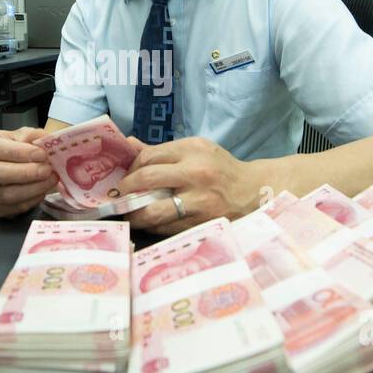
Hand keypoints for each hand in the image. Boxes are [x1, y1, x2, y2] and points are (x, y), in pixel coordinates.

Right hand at [0, 126, 57, 217]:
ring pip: (3, 195)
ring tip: (49, 180)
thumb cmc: (13, 148)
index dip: (18, 152)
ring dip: (31, 189)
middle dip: (25, 173)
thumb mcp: (20, 135)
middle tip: (46, 170)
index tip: (41, 154)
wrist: (9, 164)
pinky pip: (10, 208)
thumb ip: (30, 136)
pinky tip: (41, 191)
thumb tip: (40, 140)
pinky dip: (29, 201)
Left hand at [116, 136, 263, 234]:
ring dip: (133, 214)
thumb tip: (127, 144)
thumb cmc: (220, 169)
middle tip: (118, 196)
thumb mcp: (196, 150)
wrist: (254, 192)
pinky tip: (148, 223)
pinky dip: (152, 226)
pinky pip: (166, 228)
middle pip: (146, 179)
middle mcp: (195, 173)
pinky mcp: (201, 223)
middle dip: (125, 190)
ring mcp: (198, 201)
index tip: (125, 177)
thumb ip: (162, 150)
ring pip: (153, 211)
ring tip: (128, 214)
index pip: (149, 156)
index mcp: (192, 150)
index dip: (130, 168)